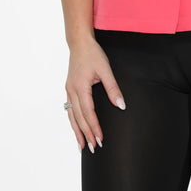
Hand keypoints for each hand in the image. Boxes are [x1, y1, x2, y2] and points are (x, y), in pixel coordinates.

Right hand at [65, 36, 125, 152]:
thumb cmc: (93, 54)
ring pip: (72, 115)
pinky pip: (70, 109)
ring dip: (77, 131)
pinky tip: (76, 128)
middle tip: (92, 148)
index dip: (94, 127)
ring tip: (81, 146)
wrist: (80, 42)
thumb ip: (113, 88)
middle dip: (86, 133)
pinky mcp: (69, 88)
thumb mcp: (106, 69)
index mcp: (81, 87)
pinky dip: (73, 121)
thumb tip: (121, 105)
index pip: (88, 112)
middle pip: (79, 117)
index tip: (100, 139)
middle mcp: (72, 90)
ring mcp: (68, 90)